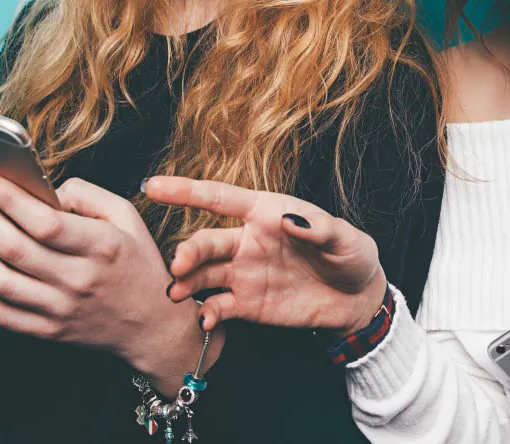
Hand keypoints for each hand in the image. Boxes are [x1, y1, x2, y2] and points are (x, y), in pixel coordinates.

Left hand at [0, 171, 219, 393]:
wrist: (151, 325)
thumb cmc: (137, 264)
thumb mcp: (127, 218)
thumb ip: (88, 195)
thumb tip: (43, 188)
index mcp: (103, 247)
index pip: (44, 222)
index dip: (6, 197)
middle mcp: (80, 280)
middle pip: (13, 248)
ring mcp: (61, 309)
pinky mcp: (47, 331)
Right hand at [144, 176, 387, 338]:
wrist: (357, 300)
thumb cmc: (351, 256)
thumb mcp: (345, 238)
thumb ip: (319, 229)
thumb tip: (288, 218)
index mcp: (265, 213)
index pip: (220, 198)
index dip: (186, 191)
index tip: (153, 187)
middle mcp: (246, 241)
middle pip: (206, 242)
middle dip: (188, 252)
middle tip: (179, 266)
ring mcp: (243, 273)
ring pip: (204, 274)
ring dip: (186, 282)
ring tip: (177, 294)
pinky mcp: (247, 304)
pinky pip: (218, 306)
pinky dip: (207, 313)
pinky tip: (204, 319)